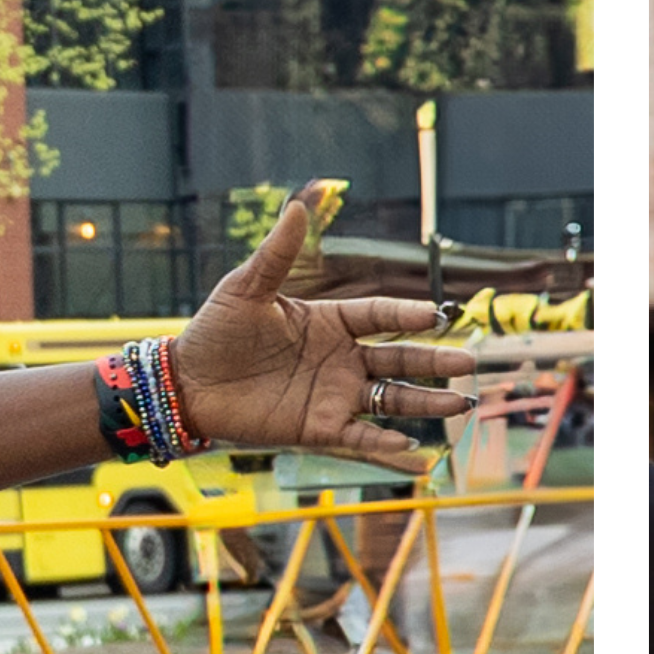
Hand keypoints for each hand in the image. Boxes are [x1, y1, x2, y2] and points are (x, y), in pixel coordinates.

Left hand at [160, 182, 482, 468]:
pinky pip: (359, 437)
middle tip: (468, 362)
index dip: (407, 316)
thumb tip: (297, 206)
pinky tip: (412, 447)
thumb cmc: (215, 333)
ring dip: (425, 403)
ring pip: (390, 400)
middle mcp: (339, 360)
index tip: (436, 315)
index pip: (379, 316)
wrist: (185, 384)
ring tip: (460, 402)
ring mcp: (332, 395)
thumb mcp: (246, 288)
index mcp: (328, 323)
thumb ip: (278, 253)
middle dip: (434, 362)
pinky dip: (385, 445)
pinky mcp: (316, 429)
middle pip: (399, 360)